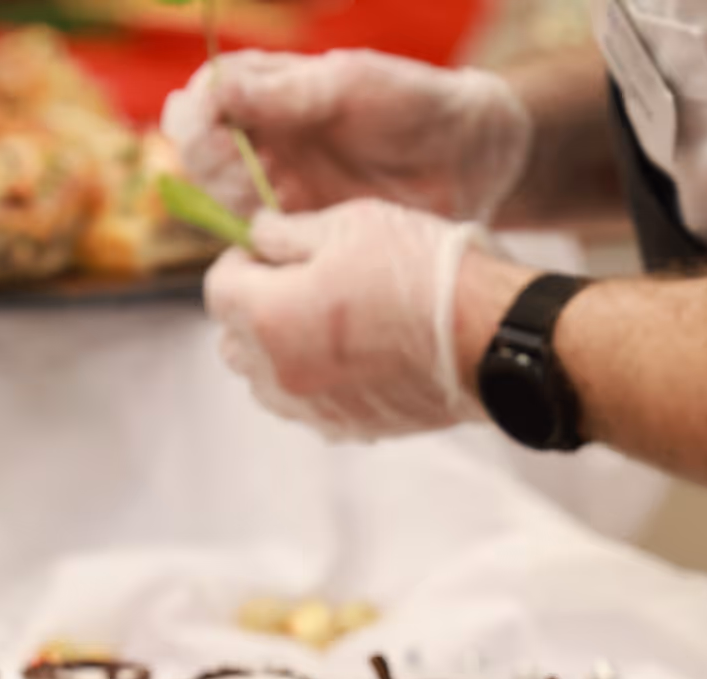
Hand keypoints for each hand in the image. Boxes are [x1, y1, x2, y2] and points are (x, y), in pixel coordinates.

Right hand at [161, 49, 531, 221]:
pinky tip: (269, 237)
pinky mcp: (293, 228)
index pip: (206, 97)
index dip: (197, 110)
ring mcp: (276, 183)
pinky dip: (247, 238)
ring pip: (218, 194)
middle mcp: (264, 135)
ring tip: (266, 203)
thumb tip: (218, 88)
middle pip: (200, 149)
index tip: (209, 121)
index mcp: (272, 88)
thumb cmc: (416, 106)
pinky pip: (249, 236)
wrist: (469, 162)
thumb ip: (286, 91)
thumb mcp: (353, 87)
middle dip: (210, 160)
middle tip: (247, 173)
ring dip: (229, 200)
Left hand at [204, 201, 486, 438]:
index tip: (271, 249)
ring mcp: (309, 407)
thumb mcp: (350, 223)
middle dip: (253, 307)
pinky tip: (354, 353)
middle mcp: (276, 372)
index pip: (216, 288)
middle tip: (299, 281)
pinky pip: (305, 403)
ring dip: (277, 348)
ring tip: (327, 320)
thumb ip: (286, 231)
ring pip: (263, 379)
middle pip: (232, 339)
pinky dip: (312, 379)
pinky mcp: (344, 428)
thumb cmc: (422, 272)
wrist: (489, 336)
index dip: (241, 261)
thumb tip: (256, 234)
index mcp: (266, 315)